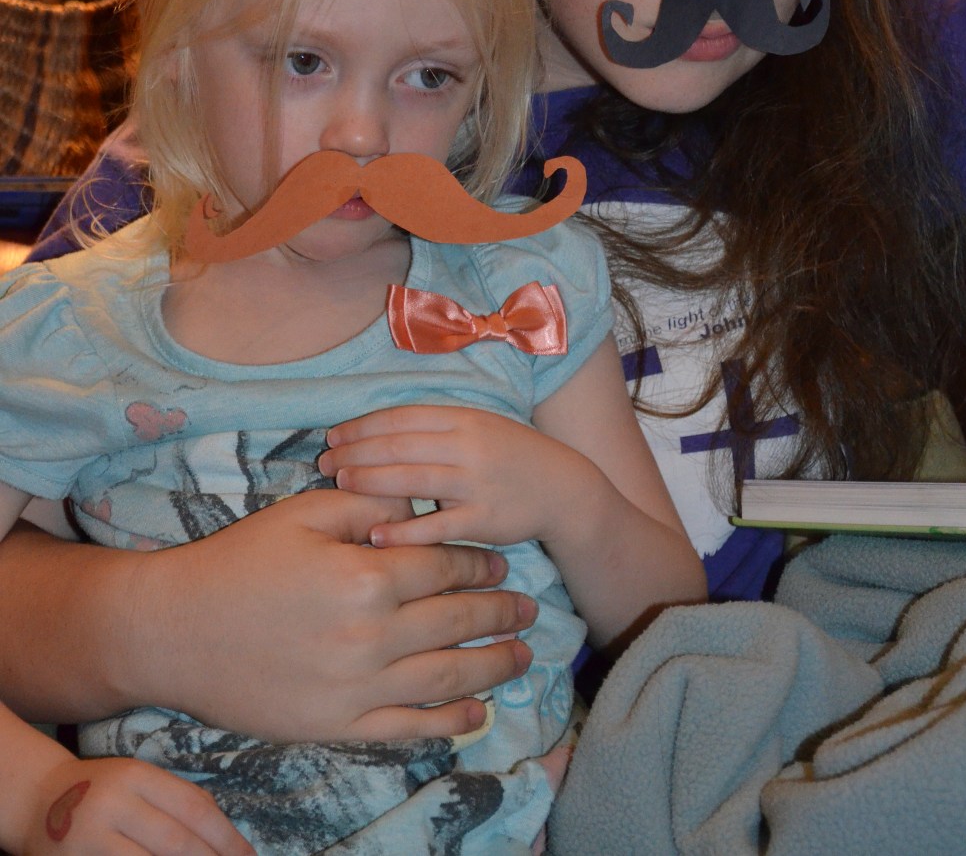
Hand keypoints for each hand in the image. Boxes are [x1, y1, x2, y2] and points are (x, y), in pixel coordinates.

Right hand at [23, 757, 251, 855]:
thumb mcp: (139, 781)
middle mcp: (116, 803)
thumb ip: (177, 800)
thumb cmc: (103, 792)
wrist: (38, 801)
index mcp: (138, 776)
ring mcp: (92, 836)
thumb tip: (226, 833)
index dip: (226, 837)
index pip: (194, 808)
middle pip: (176, 841)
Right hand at [125, 488, 535, 742]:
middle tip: (527, 608)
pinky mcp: (338, 725)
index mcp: (365, 576)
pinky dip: (449, 722)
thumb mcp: (304, 512)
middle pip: (455, 622)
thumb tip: (420, 500)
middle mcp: (370, 636)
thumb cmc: (240, 561)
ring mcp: (356, 687)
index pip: (442, 567)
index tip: (499, 561)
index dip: (477, 562)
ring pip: (445, 678)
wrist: (177, 631)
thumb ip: (368, 501)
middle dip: (498, 612)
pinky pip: (408, 726)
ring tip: (520, 655)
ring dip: (491, 666)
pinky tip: (476, 713)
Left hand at [322, 406, 594, 548]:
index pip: (401, 418)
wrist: (561, 488)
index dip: (363, 426)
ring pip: (414, 480)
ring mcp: (476, 483)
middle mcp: (467, 446)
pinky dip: (405, 530)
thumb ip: (434, 428)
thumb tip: (377, 432)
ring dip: (372, 482)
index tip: (333, 436)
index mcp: (462, 419)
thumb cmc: (509, 456)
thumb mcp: (477, 426)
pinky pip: (438, 526)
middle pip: (400, 446)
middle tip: (324, 463)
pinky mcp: (484, 520)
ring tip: (340, 485)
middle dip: (356, 454)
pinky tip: (376, 534)